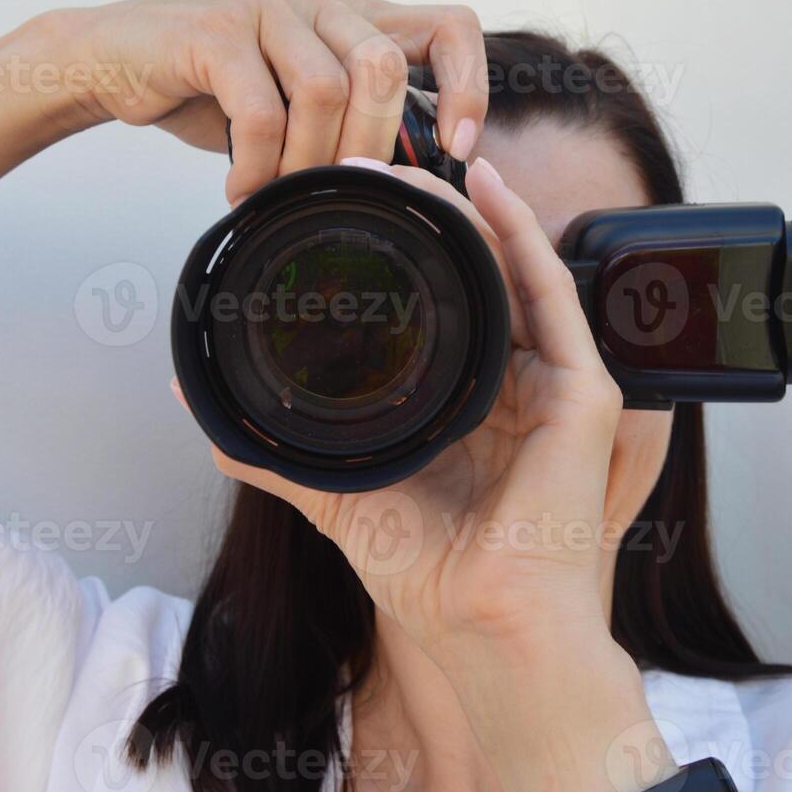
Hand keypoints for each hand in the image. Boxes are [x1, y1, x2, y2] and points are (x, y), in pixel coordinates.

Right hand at [43, 0, 488, 203]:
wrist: (109, 62)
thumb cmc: (209, 91)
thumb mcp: (295, 107)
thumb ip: (349, 122)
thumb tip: (407, 184)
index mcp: (351, 15)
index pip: (449, 27)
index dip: (467, 88)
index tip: (455, 152)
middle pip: (384, 70)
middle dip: (367, 148)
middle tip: (337, 194)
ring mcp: (267, 6)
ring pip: (327, 92)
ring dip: (306, 163)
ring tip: (277, 193)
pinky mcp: (216, 29)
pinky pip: (263, 110)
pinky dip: (257, 165)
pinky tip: (241, 188)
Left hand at [210, 157, 675, 791]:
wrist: (487, 628)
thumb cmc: (431, 575)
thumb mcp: (341, 494)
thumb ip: (280, 454)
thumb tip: (206, 416)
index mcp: (468, 404)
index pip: (439, 304)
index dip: (396, 251)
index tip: (344, 207)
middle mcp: (514, 383)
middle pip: (473, 273)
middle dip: (425, 216)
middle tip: (368, 165)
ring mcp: (554, 382)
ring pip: (512, 267)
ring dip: (465, 209)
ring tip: (411, 163)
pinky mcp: (585, 391)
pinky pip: (553, 293)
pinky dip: (521, 234)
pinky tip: (485, 188)